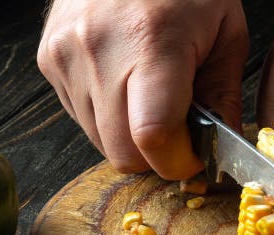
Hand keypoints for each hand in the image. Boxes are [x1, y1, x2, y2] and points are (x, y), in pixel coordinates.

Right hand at [37, 0, 248, 178]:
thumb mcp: (226, 33)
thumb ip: (224, 98)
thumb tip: (219, 152)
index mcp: (152, 42)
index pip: (153, 138)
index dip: (178, 162)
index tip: (194, 157)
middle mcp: (99, 50)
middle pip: (123, 152)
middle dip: (156, 155)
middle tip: (177, 128)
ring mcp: (66, 55)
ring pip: (100, 141)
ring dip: (129, 135)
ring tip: (149, 95)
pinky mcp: (47, 58)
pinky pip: (81, 117)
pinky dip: (107, 115)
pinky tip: (124, 82)